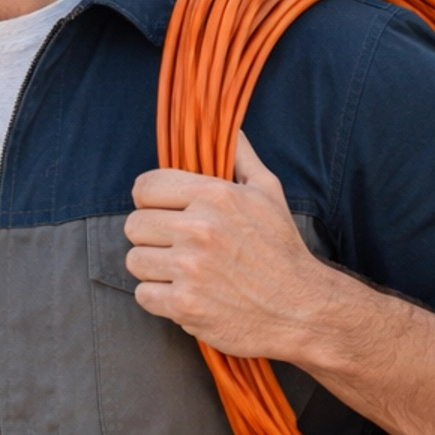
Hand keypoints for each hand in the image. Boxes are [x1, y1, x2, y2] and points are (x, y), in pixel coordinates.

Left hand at [125, 133, 332, 360]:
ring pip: (135, 261)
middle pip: (134, 225)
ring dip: (152, 268)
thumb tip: (228, 127)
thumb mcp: (268, 191)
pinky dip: (158, 298)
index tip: (161, 210)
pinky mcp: (185, 305)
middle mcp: (198, 230)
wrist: (300, 308)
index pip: (145, 187)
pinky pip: (143, 295)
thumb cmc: (281, 249)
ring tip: (180, 270)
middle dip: (150, 235)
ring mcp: (189, 269)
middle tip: (173, 245)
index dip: (149, 199)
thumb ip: (240, 156)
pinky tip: (183, 293)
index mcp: (215, 196)